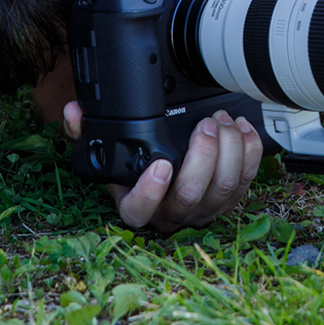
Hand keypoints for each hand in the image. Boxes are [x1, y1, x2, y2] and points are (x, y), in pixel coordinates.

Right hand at [62, 103, 261, 232]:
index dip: (151, 191)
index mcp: (137, 206)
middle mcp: (173, 213)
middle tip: (203, 125)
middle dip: (203, 155)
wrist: (165, 182)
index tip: (161, 163)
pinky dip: (249, 152)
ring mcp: (204, 209)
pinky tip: (242, 129)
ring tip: (221, 121)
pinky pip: (247, 180)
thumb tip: (74, 111)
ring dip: (229, 149)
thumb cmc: (137, 170)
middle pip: (193, 193)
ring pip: (224, 187)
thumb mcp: (108, 155)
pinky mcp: (230, 200)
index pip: (140, 210)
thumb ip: (86, 132)